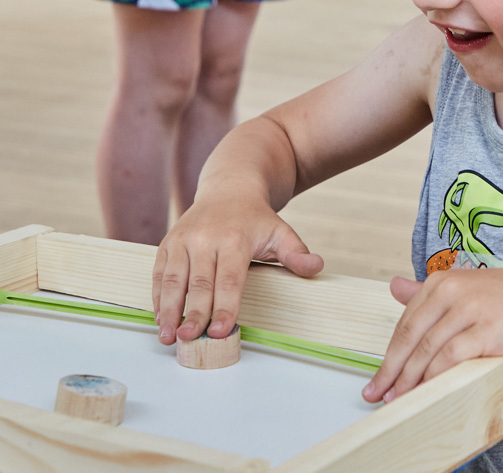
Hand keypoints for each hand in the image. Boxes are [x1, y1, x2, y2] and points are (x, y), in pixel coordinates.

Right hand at [152, 195, 323, 344]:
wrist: (229, 189)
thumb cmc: (256, 218)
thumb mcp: (281, 231)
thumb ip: (296, 253)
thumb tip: (316, 267)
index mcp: (234, 238)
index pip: (229, 279)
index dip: (224, 307)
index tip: (220, 332)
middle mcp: (205, 238)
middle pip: (199, 283)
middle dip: (193, 314)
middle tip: (190, 340)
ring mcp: (183, 240)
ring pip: (173, 279)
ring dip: (169, 310)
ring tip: (169, 337)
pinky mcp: (168, 243)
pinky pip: (159, 273)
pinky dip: (158, 297)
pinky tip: (161, 318)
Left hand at [362, 267, 502, 403]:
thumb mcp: (469, 286)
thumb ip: (429, 291)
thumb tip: (393, 286)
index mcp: (444, 281)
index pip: (405, 323)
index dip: (389, 354)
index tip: (378, 377)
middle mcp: (452, 291)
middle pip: (410, 338)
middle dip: (391, 371)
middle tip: (377, 394)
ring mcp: (469, 310)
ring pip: (427, 352)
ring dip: (409, 380)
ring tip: (399, 399)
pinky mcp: (487, 331)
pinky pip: (450, 359)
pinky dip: (434, 378)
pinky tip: (426, 391)